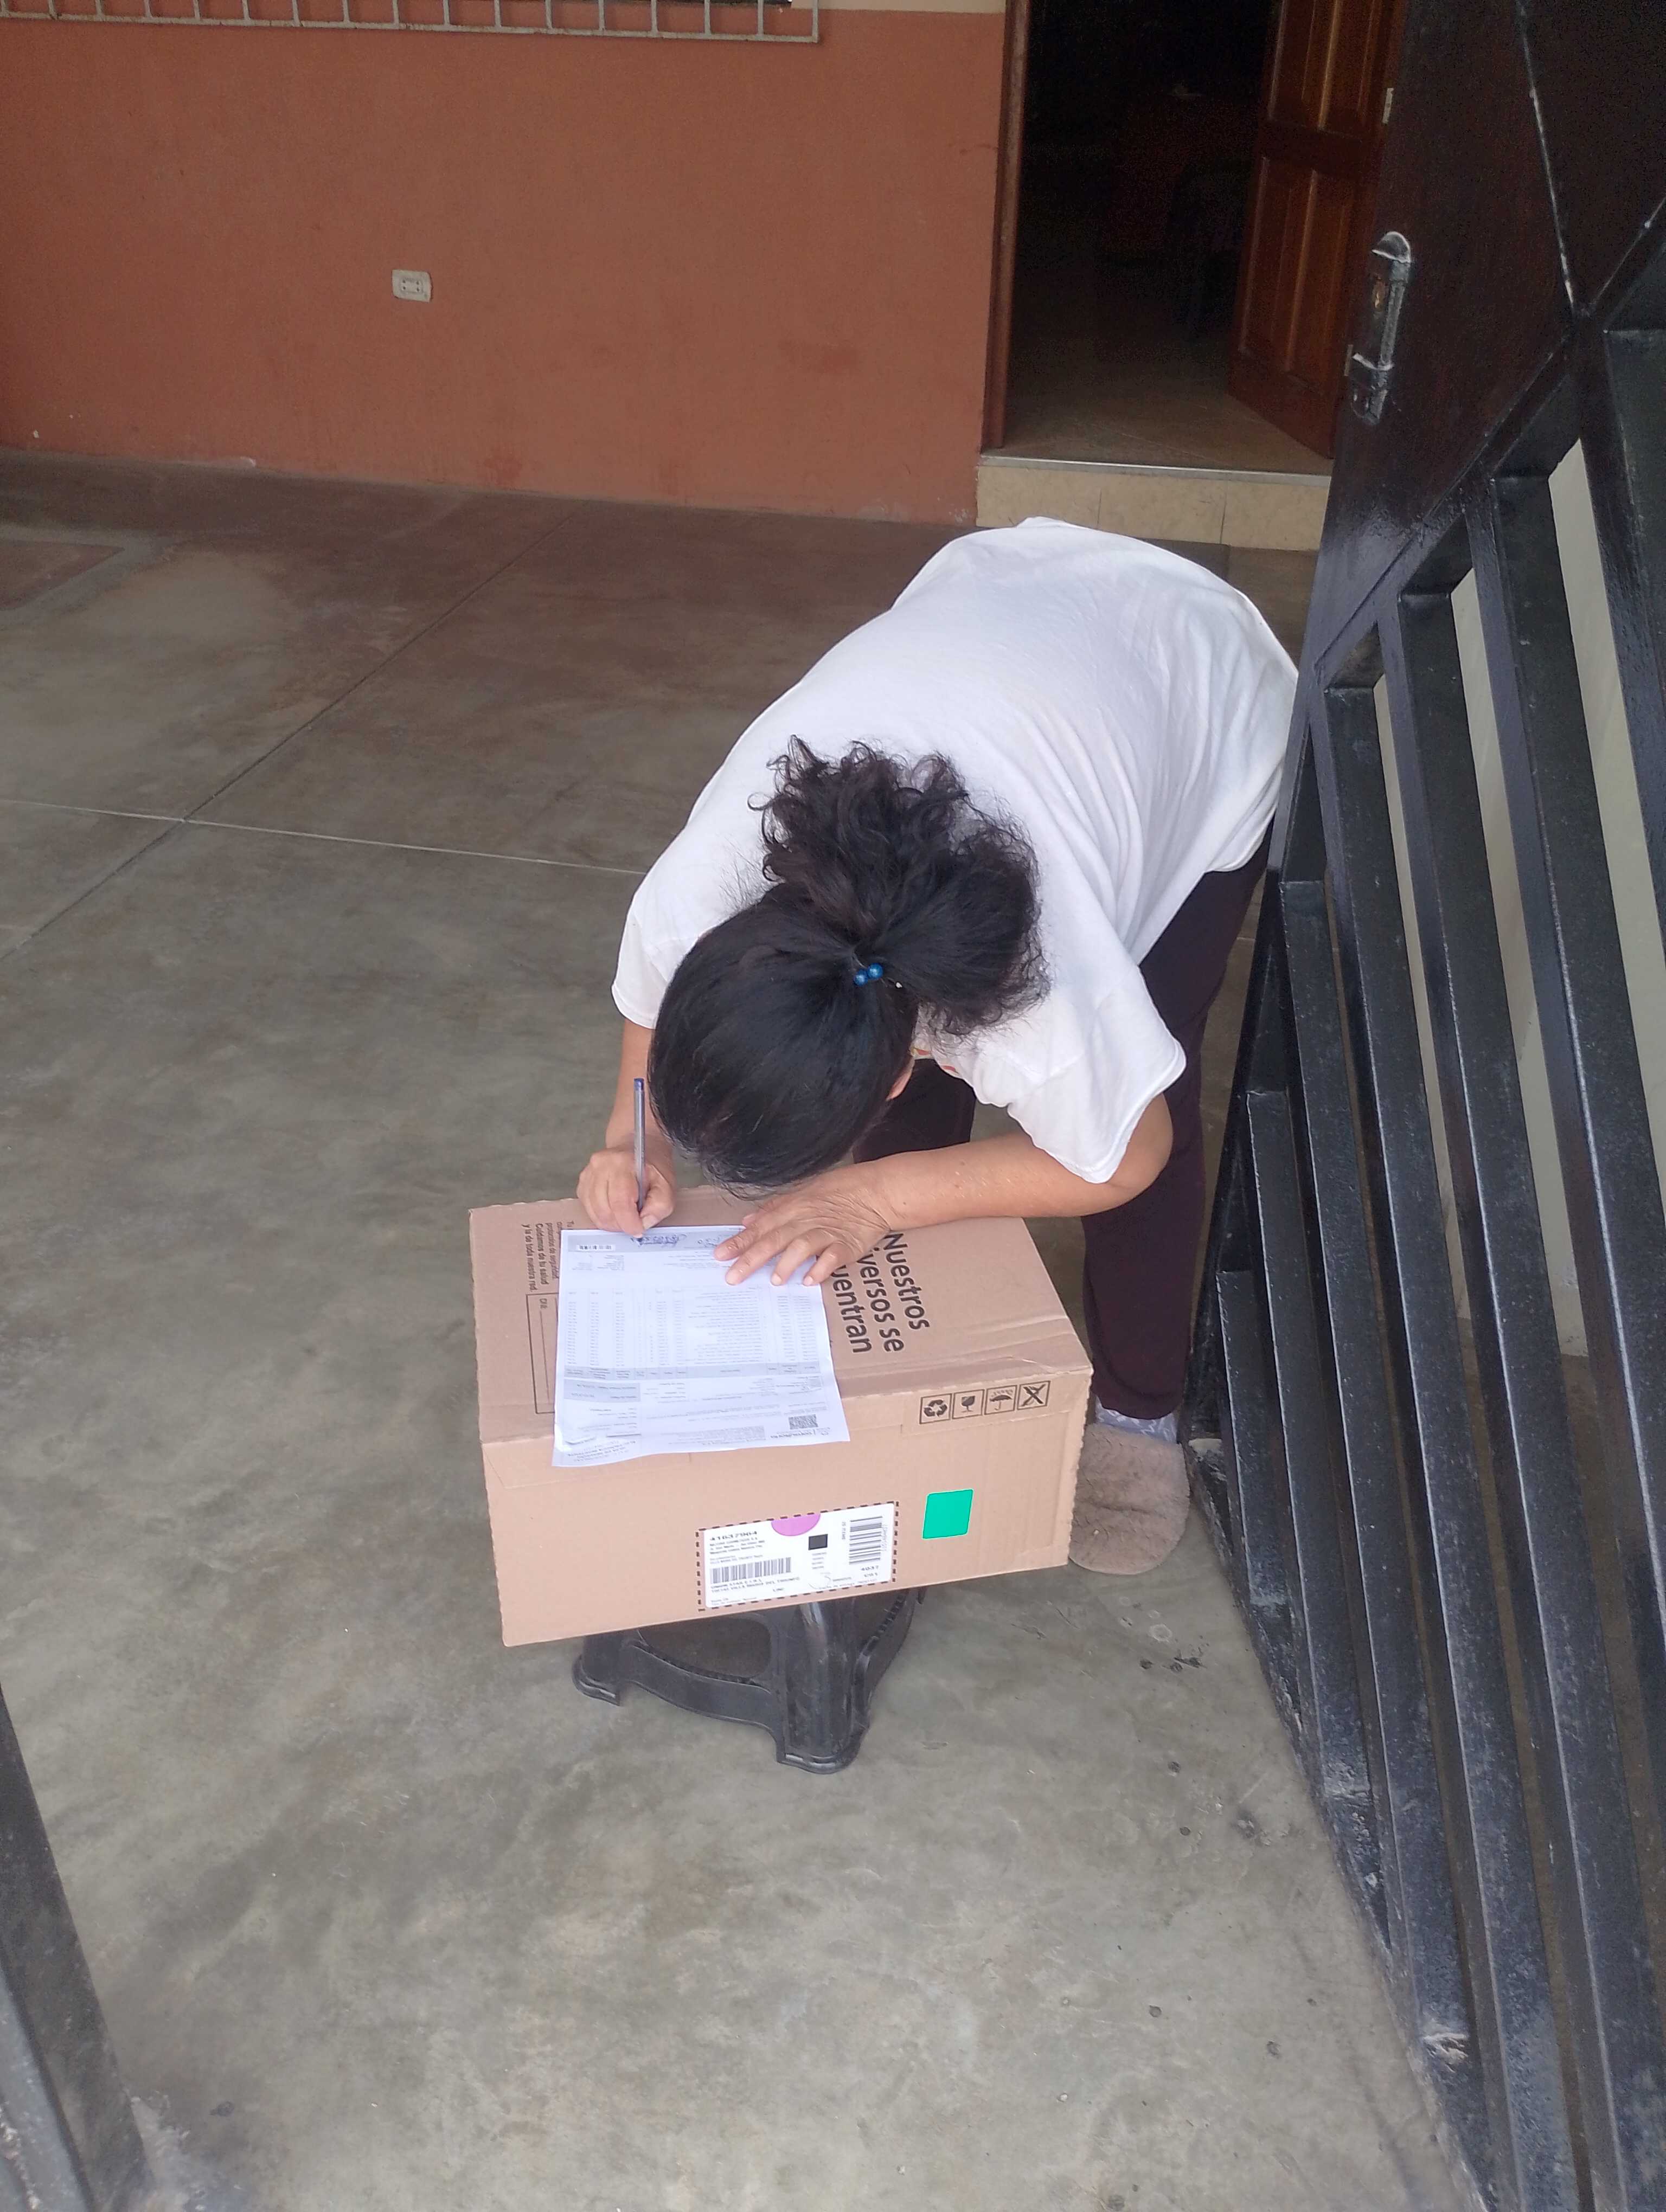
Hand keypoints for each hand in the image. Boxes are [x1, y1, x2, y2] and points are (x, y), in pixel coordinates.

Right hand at [577, 1145, 676, 1235]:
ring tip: (626, 1215)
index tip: (638, 1230)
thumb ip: (660, 1205)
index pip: (620, 1202)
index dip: (629, 1223)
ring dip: (612, 1222)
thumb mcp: (666, 1185)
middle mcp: (601, 1166)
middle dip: (621, 1224)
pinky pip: (589, 1210)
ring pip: (595, 1213)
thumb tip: (643, 1223)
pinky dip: (602, 1216)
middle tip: (634, 1221)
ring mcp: (588, 1173)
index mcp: (622, 1162)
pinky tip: (615, 1210)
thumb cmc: (650, 1167)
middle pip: (605, 1210)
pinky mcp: (583, 1183)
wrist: (636, 1148)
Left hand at [714, 1164, 894, 1286]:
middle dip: (752, 1258)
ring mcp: (827, 1232)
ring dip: (787, 1263)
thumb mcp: (802, 1193)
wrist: (875, 1191)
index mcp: (793, 1209)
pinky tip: (810, 1280)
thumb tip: (748, 1221)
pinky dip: (821, 1267)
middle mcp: (806, 1220)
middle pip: (774, 1239)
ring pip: (802, 1246)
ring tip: (774, 1281)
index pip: (761, 1228)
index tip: (719, 1255)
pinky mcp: (847, 1244)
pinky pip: (833, 1257)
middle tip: (733, 1277)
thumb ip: (774, 1208)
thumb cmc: (838, 1192)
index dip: (740, 1242)